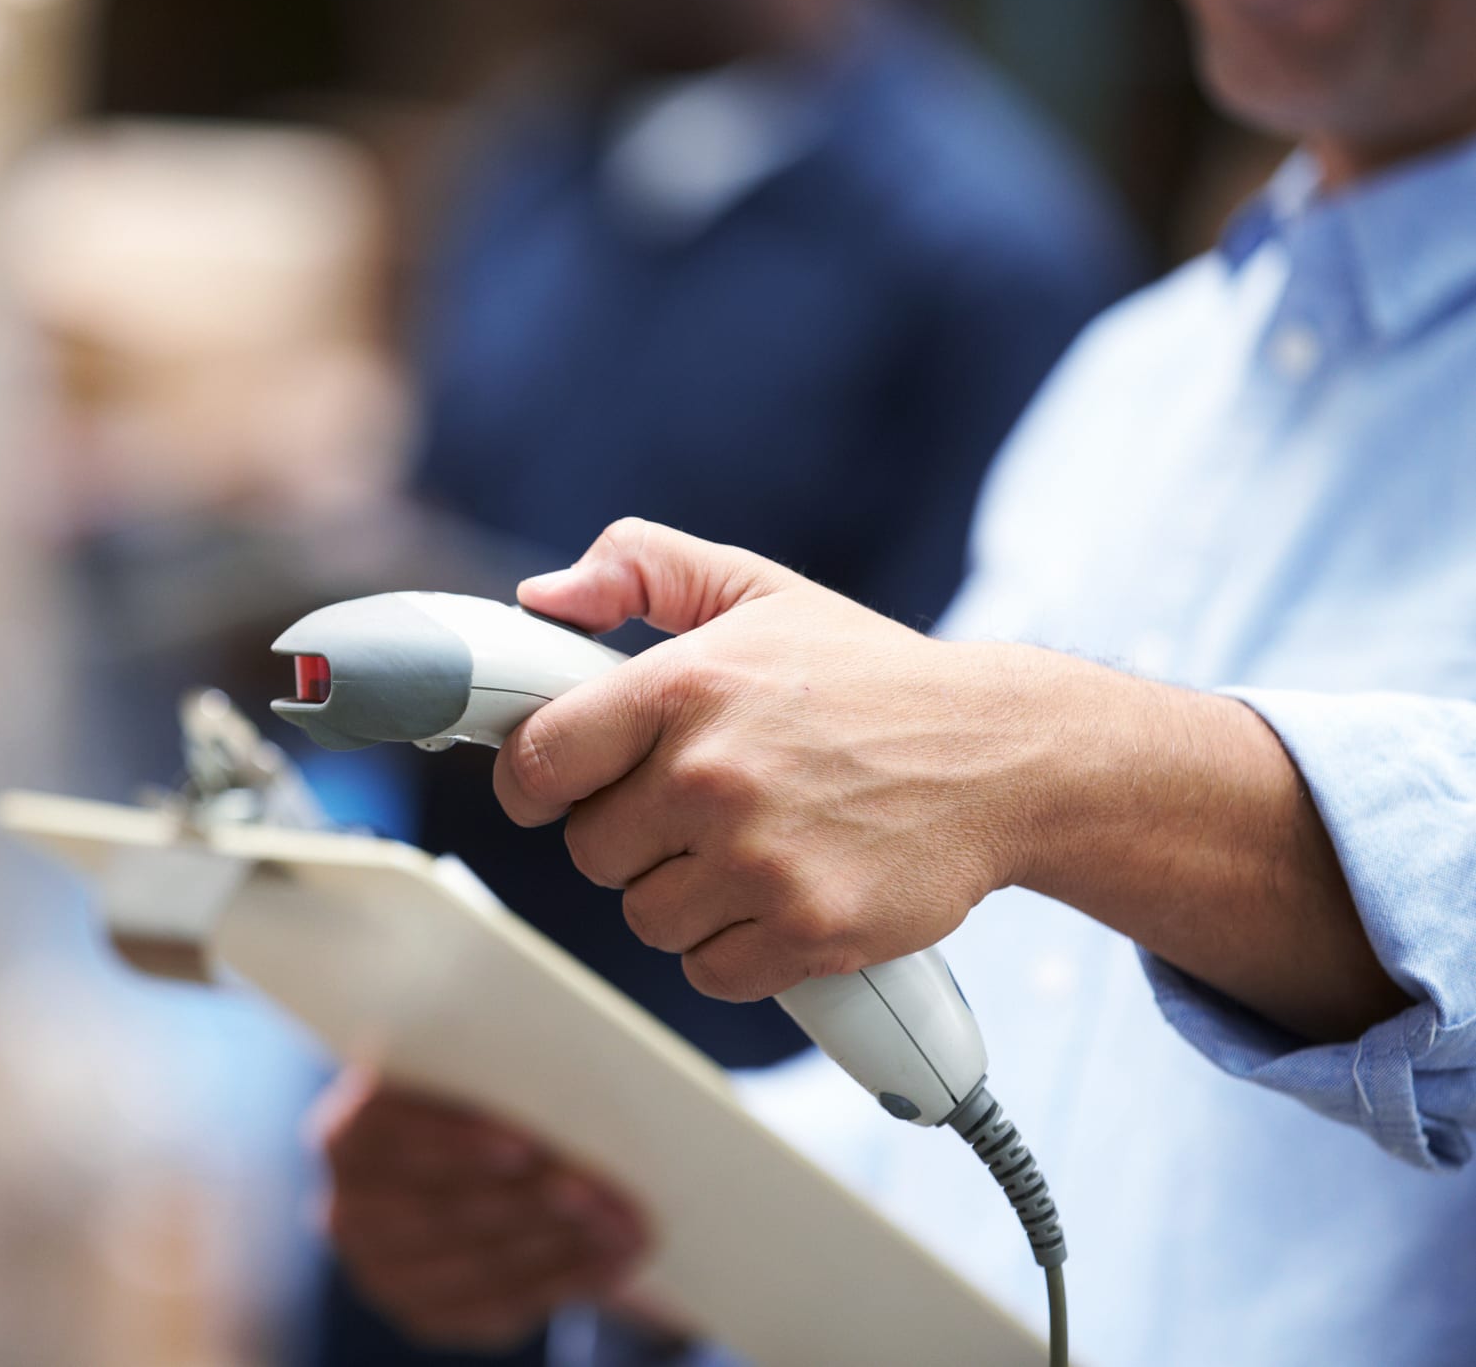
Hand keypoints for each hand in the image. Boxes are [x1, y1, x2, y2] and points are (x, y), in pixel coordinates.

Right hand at [311, 1069, 650, 1350]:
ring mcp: (385, 1273)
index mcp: (344, 1133)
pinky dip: (566, 1279)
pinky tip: (613, 1258)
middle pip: (438, 1208)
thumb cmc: (476, 1096)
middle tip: (597, 1190)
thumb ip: (489, 1073)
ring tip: (621, 1224)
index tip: (522, 1145)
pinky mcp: (429, 1314)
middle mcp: (347, 1211)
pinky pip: (501, 1305)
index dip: (453, 1141)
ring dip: (559, 1242)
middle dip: (527, 1199)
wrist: (469, 1163)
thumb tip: (568, 1080)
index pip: (383, 1133)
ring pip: (476, 1263)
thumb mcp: (469, 1072)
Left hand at [495, 518, 1033, 1002]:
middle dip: (632, 837)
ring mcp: (758, 860)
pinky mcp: (806, 930)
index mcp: (684, 685)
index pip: (540, 760)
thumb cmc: (870, 678)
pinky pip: (709, 971)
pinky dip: (736, 949)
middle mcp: (712, 774)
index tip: (556, 789)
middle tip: (697, 809)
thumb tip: (540, 597)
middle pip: (591, 852)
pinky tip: (780, 896)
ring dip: (685, 896)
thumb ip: (641, 569)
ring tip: (750, 848)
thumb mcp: (758, 591)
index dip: (535, 782)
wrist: (1004, 757)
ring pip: (646, 917)